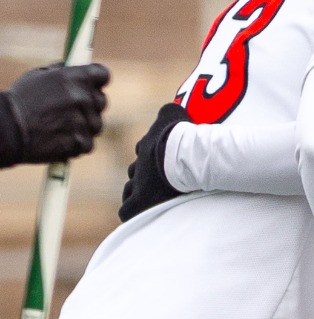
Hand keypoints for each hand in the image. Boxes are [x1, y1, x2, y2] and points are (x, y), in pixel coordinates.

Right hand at [0, 60, 110, 166]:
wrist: (7, 130)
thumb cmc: (20, 101)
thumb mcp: (38, 76)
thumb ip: (62, 71)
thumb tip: (77, 66)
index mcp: (74, 77)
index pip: (103, 74)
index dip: (98, 80)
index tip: (94, 84)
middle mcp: (82, 98)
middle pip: (101, 100)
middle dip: (89, 104)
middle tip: (70, 108)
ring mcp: (83, 121)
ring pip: (96, 123)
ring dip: (83, 125)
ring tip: (59, 125)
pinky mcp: (81, 143)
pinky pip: (88, 143)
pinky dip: (76, 143)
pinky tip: (58, 139)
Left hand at [118, 100, 187, 222]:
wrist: (179, 153)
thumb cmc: (181, 134)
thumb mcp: (174, 114)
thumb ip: (169, 111)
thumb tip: (171, 106)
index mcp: (147, 146)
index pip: (144, 151)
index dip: (153, 157)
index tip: (164, 162)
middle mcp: (138, 165)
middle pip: (135, 172)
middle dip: (144, 176)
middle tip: (161, 182)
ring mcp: (139, 183)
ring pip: (130, 189)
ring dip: (139, 192)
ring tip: (153, 198)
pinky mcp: (141, 200)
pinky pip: (127, 210)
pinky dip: (132, 211)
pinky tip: (140, 212)